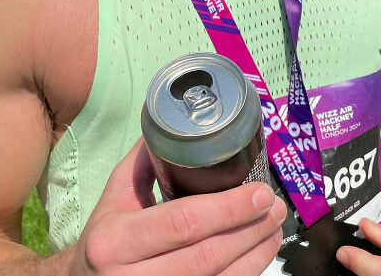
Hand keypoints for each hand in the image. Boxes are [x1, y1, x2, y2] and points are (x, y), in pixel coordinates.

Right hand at [70, 140, 285, 275]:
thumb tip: (181, 120)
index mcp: (116, 239)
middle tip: (275, 207)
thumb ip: (146, 158)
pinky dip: (242, 275)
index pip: (182, 223)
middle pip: (206, 256)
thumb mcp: (115, 194)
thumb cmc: (104, 235)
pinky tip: (258, 255)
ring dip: (254, 255)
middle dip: (249, 230)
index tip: (260, 192)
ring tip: (275, 228)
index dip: (228, 209)